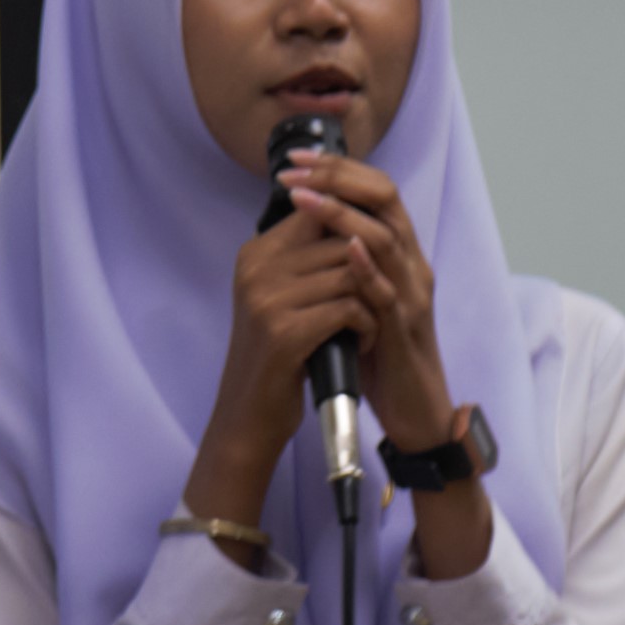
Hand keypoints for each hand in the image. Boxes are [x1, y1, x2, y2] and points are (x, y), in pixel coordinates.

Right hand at [191, 175, 388, 523]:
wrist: (249, 415)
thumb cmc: (278, 355)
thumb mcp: (282, 298)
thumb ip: (308, 258)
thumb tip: (352, 215)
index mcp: (256, 253)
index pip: (318, 210)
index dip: (355, 226)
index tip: (373, 256)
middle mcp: (257, 268)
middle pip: (341, 239)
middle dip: (370, 270)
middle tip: (375, 301)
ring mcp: (267, 298)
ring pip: (351, 272)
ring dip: (373, 300)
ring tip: (369, 325)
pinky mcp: (284, 331)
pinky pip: (350, 307)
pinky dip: (367, 326)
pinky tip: (360, 343)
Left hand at [268, 145, 456, 444]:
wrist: (414, 409)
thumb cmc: (382, 352)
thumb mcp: (361, 296)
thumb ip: (344, 262)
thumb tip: (304, 225)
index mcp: (399, 253)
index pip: (376, 191)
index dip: (339, 168)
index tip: (296, 158)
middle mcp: (411, 265)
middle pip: (385, 200)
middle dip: (338, 178)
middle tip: (295, 168)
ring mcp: (411, 296)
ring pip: (386, 239)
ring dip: (343, 215)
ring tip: (306, 197)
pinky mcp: (404, 330)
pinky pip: (388, 293)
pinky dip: (368, 268)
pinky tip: (345, 250)